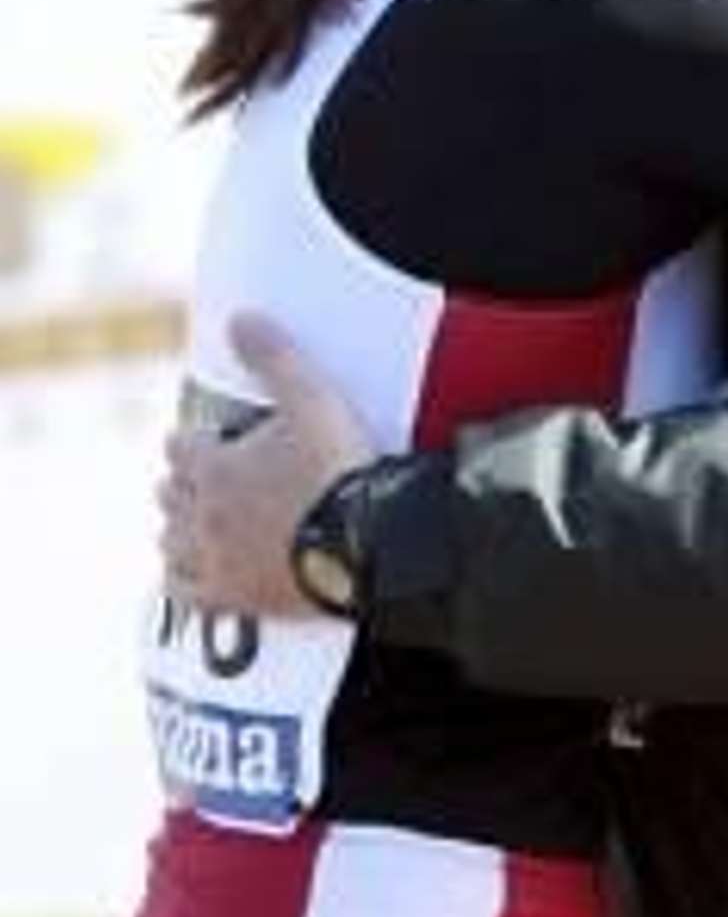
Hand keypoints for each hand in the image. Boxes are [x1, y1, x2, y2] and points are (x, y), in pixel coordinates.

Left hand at [159, 312, 375, 616]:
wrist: (369, 541)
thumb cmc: (339, 467)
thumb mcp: (313, 398)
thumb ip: (275, 356)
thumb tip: (241, 318)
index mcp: (214, 467)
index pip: (179, 447)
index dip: (194, 441)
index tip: (212, 441)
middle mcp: (203, 516)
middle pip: (169, 495)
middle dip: (184, 484)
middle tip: (210, 480)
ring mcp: (216, 560)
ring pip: (171, 542)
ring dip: (180, 528)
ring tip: (200, 522)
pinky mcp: (235, 598)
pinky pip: (186, 592)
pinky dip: (184, 580)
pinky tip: (195, 573)